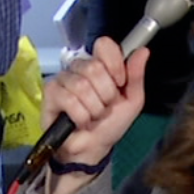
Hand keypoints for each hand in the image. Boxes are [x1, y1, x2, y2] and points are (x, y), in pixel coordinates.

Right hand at [42, 38, 147, 166]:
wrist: (93, 148)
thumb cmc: (110, 124)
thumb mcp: (132, 101)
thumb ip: (136, 76)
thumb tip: (142, 51)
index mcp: (100, 64)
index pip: (104, 45)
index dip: (114, 64)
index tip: (120, 83)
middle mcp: (80, 67)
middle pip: (94, 67)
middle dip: (105, 95)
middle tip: (105, 107)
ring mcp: (64, 78)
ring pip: (81, 85)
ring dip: (93, 109)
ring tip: (93, 116)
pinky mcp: (51, 92)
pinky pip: (68, 99)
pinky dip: (80, 116)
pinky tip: (80, 121)